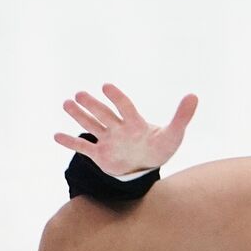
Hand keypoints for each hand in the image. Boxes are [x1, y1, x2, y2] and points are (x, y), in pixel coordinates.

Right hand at [53, 84, 198, 176]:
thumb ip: (182, 116)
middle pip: (104, 114)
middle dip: (92, 105)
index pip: (125, 107)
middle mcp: (119, 128)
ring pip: (92, 126)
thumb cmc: (161, 147)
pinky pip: (84, 148)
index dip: (117, 98)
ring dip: (80, 116)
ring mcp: (108, 140)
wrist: (148, 164)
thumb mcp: (174, 134)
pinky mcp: (101, 155)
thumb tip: (194, 95)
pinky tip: (56, 136)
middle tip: (79, 94)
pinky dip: (71, 143)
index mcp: (135, 123)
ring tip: (66, 103)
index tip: (106, 86)